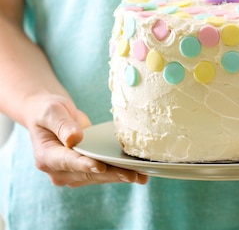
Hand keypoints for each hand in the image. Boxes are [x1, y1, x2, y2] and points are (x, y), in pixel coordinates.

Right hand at [26, 94, 147, 186]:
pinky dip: (120, 173)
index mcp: (46, 157)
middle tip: (132, 175)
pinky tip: (139, 174)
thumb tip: (74, 138)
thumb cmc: (49, 111)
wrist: (50, 117)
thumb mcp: (52, 112)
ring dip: (119, 176)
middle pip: (88, 173)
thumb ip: (62, 124)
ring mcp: (72, 173)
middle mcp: (58, 171)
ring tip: (141, 176)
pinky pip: (104, 174)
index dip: (85, 164)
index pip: (68, 162)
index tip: (100, 166)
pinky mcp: (85, 171)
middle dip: (111, 174)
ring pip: (99, 177)